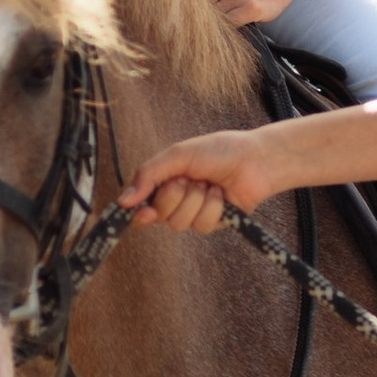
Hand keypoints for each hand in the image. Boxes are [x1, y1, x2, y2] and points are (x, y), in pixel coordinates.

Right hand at [123, 128, 281, 232]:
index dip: (139, 213)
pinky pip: (202, 225)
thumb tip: (123, 202)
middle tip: (189, 179)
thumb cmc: (217, 151)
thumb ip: (148, 175)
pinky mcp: (213, 223)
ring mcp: (194, 214)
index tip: (144, 212)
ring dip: (195, 200)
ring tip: (208, 184)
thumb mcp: (177, 155)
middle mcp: (176, 201)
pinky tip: (221, 194)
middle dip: (173, 196)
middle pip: (159, 215)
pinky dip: (212, 207)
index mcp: (164, 183)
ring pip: (180, 223)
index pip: (142, 206)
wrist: (253, 159)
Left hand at [200, 0, 305, 25]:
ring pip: (216, 18)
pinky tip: (233, 25)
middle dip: (204, 18)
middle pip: (203, 9)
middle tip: (205, 24)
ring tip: (223, 24)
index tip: (190, 15)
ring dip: (217, 24)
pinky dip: (229, 28)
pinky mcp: (250, 9)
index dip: (191, 7)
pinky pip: (230, 24)